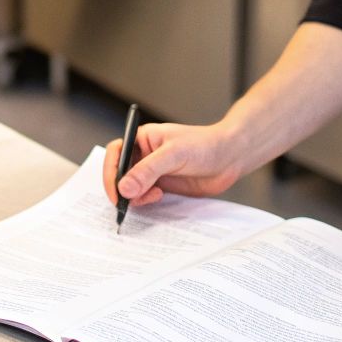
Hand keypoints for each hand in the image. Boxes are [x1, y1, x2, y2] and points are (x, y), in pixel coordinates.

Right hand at [100, 121, 247, 207]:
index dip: (110, 171)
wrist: (231, 157)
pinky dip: (145, 202)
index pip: (116, 153)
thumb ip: (148, 171)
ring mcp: (154, 172)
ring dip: (135, 196)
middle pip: (120, 173)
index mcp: (143, 139)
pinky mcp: (163, 186)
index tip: (115, 190)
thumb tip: (124, 188)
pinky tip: (159, 198)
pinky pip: (145, 196)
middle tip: (125, 202)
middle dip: (121, 188)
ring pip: (131, 187)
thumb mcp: (174, 155)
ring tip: (153, 196)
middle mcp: (145, 155)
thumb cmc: (205, 145)